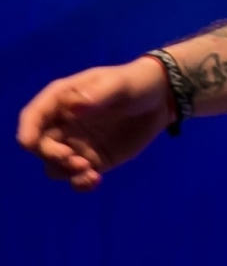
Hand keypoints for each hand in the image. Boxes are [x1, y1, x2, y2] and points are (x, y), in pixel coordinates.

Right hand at [16, 56, 174, 190]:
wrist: (161, 99)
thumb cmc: (135, 83)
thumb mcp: (120, 84)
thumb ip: (99, 95)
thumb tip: (74, 106)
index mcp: (63, 99)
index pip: (35, 114)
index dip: (27, 129)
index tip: (28, 144)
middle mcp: (63, 124)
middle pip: (41, 145)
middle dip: (51, 155)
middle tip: (77, 160)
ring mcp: (77, 144)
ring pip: (55, 165)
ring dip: (66, 172)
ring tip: (90, 171)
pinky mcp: (93, 160)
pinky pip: (77, 177)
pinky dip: (80, 183)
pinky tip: (95, 181)